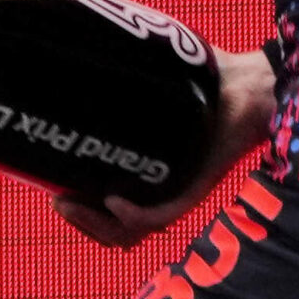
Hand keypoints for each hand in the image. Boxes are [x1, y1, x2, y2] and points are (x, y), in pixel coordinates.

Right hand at [51, 46, 278, 247]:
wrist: (247, 87)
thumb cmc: (199, 87)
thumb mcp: (147, 94)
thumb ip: (118, 92)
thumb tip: (70, 64)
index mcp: (151, 180)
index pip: (110, 219)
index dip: (79, 216)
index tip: (51, 191)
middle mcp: (163, 192)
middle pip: (115, 234)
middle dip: (80, 222)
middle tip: (56, 198)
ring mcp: (178, 191)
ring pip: (132, 232)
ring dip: (96, 224)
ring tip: (72, 201)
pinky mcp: (196, 184)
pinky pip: (161, 215)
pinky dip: (133, 215)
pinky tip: (113, 198)